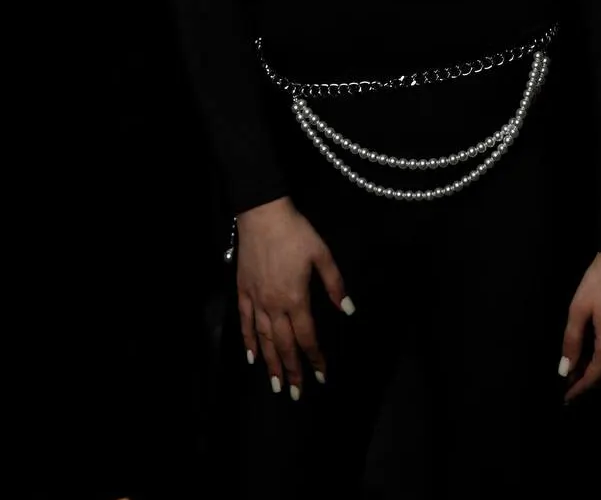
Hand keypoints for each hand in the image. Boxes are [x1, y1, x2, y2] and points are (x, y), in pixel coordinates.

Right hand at [236, 196, 354, 399]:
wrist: (263, 215)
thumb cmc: (296, 233)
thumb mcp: (322, 254)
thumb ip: (335, 285)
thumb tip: (348, 311)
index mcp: (296, 299)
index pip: (307, 337)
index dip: (315, 358)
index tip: (322, 376)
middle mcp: (274, 306)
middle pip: (284, 345)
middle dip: (292, 371)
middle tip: (296, 395)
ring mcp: (256, 300)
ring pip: (263, 340)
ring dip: (271, 364)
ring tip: (275, 385)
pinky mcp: (243, 292)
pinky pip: (244, 322)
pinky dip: (248, 342)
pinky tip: (252, 357)